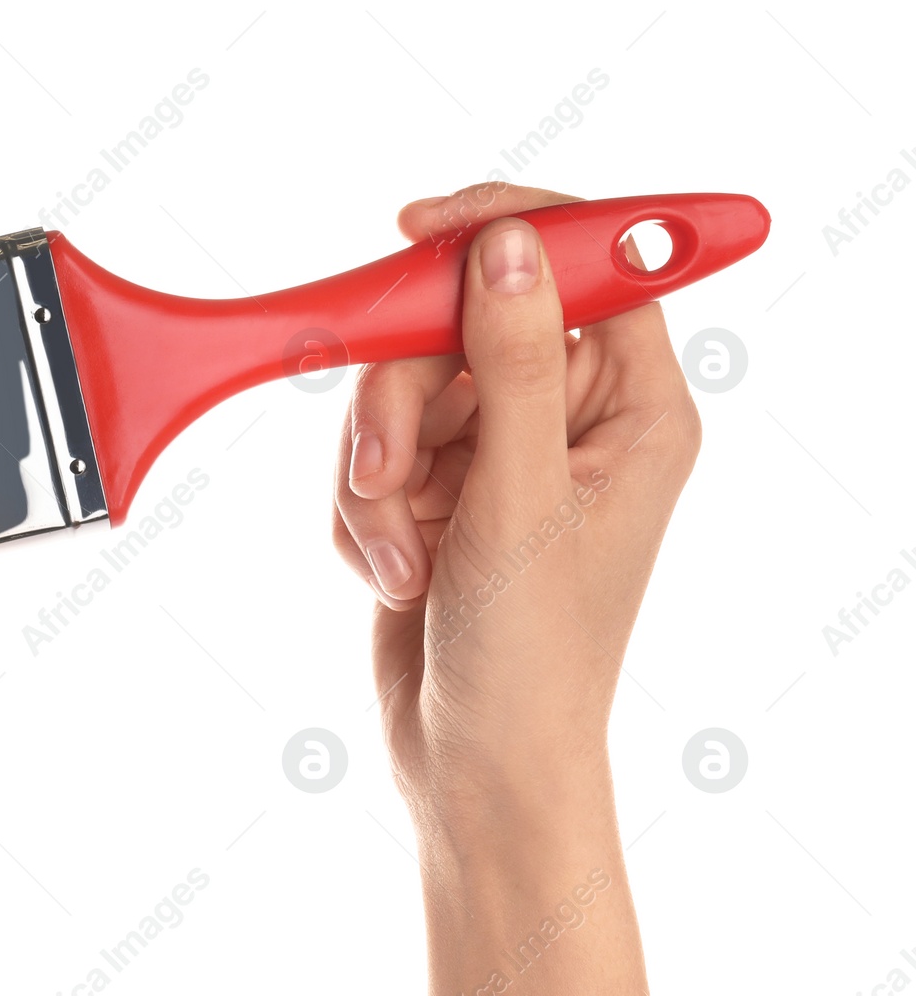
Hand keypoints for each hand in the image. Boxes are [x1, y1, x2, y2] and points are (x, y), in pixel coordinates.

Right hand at [332, 182, 700, 850]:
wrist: (473, 765)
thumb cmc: (531, 657)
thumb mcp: (521, 501)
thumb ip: (516, 364)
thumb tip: (509, 245)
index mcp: (632, 409)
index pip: (586, 263)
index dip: (504, 230)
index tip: (418, 229)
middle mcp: (568, 419)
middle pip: (458, 325)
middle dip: (403, 406)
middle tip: (392, 481)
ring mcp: (498, 455)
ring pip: (398, 389)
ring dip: (378, 476)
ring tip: (401, 559)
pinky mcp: (439, 491)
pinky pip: (370, 449)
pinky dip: (362, 514)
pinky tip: (394, 576)